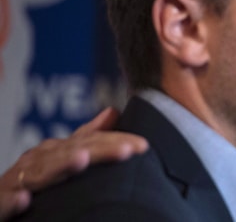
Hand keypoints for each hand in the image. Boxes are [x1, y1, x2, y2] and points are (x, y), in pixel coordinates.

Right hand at [0, 107, 147, 220]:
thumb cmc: (30, 179)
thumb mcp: (59, 158)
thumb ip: (85, 137)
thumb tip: (114, 111)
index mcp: (54, 152)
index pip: (90, 142)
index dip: (116, 142)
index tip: (143, 145)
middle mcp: (36, 161)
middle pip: (71, 152)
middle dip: (98, 150)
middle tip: (125, 150)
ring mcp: (16, 181)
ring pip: (39, 173)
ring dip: (60, 166)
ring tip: (81, 160)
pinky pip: (2, 203)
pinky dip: (11, 200)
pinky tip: (24, 198)